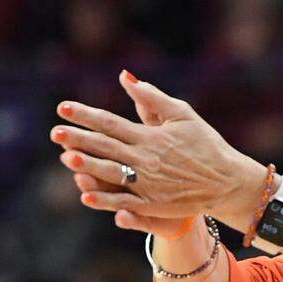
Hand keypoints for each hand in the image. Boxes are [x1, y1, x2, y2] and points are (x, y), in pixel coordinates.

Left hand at [52, 70, 260, 234]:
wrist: (226, 181)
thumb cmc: (205, 144)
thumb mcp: (182, 114)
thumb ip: (152, 98)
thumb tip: (124, 78)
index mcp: (150, 136)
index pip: (110, 123)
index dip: (85, 115)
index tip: (63, 108)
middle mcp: (146, 159)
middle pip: (106, 147)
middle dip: (78, 139)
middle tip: (56, 133)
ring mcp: (149, 183)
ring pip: (111, 173)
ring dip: (87, 166)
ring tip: (66, 158)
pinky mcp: (154, 204)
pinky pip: (124, 201)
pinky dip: (105, 199)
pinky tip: (86, 195)